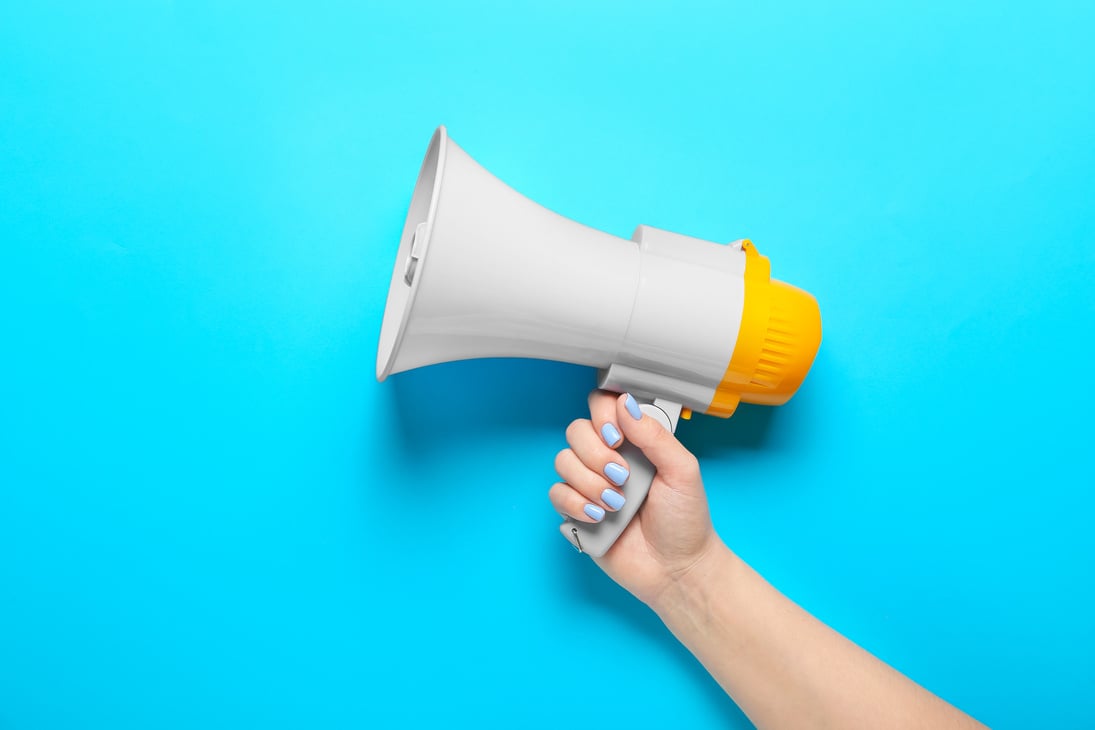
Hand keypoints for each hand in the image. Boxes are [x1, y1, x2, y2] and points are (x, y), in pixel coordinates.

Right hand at [550, 390, 721, 605]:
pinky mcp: (577, 511)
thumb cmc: (685, 520)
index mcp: (634, 442)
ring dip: (589, 483)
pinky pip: (556, 493)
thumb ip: (655, 435)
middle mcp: (609, 458)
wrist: (676, 569)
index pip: (602, 407)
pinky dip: (575, 504)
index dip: (602, 415)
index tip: (618, 438)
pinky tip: (600, 518)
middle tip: (622, 477)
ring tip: (616, 505)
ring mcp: (591, 484)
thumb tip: (625, 403)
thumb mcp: (682, 471)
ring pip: (562, 461)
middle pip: (576, 431)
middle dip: (596, 455)